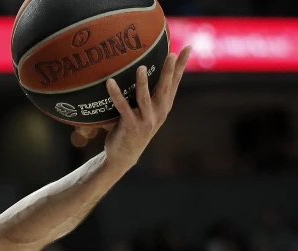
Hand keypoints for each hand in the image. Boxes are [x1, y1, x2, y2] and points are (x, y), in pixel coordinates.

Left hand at [71, 46, 191, 171]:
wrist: (124, 155)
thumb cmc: (133, 127)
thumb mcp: (145, 110)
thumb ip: (148, 93)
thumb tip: (143, 68)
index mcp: (163, 106)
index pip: (174, 82)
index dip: (181, 66)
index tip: (187, 47)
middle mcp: (158, 113)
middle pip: (165, 88)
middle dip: (169, 71)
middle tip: (171, 54)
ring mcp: (145, 121)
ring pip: (145, 98)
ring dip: (143, 83)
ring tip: (141, 67)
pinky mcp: (131, 126)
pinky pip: (122, 107)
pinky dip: (116, 94)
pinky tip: (110, 82)